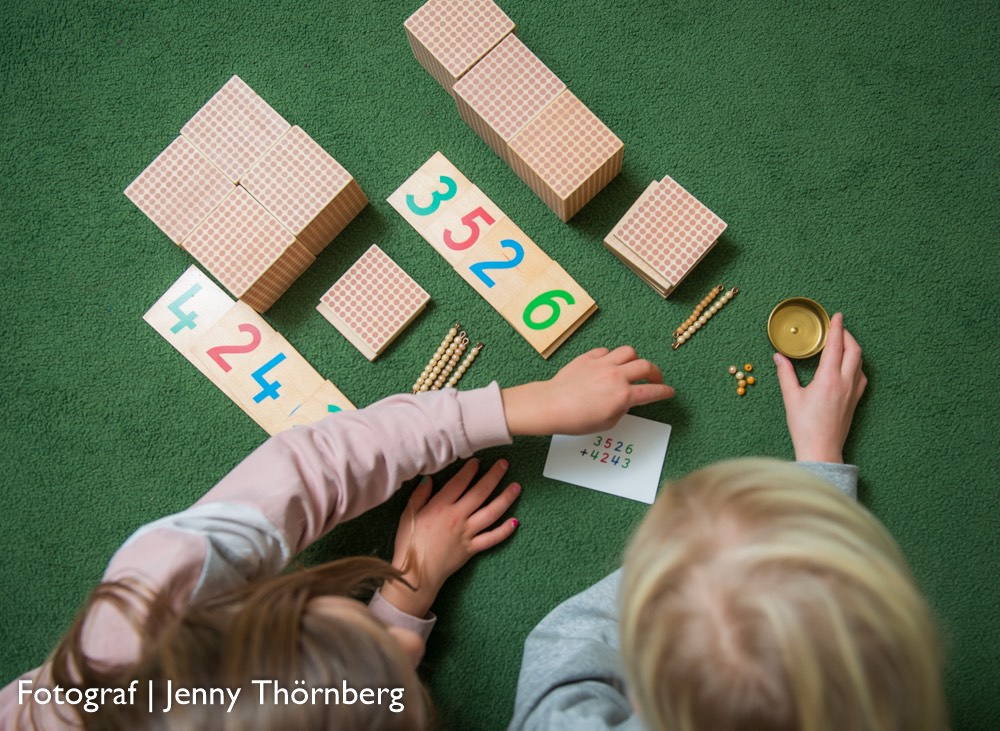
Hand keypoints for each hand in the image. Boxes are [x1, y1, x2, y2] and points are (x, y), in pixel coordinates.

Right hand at [379, 459, 519, 617]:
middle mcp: (457, 518)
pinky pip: (492, 539)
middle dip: (494, 476)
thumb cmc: (409, 544)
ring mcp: (466, 533)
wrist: (416, 574)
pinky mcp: (472, 548)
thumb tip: (429, 479)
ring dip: (505, 499)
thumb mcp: (408, 515)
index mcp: (440, 507)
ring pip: (491, 513)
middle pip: (480, 493)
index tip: (477, 461)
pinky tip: (515, 521)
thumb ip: (419, 496)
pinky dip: (504, 531)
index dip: (470, 470)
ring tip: (516, 487)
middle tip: (504, 464)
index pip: (459, 483)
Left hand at [501, 346, 674, 435]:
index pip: (653, 391)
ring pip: (629, 352)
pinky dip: (611, 357)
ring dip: (634, 360)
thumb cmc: (576, 420)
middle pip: (646, 366)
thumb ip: (622, 409)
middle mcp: (616, 376)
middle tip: (654, 379)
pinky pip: (606, 351)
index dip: (664, 392)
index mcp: (624, 395)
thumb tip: (624, 401)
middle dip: (655, 373)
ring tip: (631, 368)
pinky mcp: (588, 358)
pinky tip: (607, 365)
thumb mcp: (607, 423)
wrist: (550, 405)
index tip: (669, 391)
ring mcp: (602, 364)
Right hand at [774, 312, 867, 462]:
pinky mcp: (855, 400)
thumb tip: (779, 356)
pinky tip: (848, 366)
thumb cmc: (804, 426)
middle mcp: (845, 382)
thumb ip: (786, 374)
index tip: (837, 315)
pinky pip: (861, 376)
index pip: (836, 345)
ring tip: (842, 343)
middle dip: (847, 335)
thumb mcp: (791, 397)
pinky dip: (856, 364)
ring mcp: (853, 392)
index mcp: (828, 379)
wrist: (821, 450)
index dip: (837, 328)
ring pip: (859, 362)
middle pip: (854, 350)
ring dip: (853, 348)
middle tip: (838, 327)